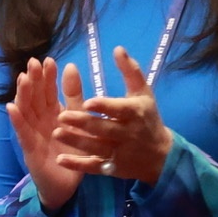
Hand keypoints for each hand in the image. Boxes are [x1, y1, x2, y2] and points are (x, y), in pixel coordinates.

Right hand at [7, 58, 84, 212]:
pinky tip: (11, 107)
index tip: (49, 60)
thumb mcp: (78, 121)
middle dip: (34, 80)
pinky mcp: (29, 150)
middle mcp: (40, 121)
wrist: (66, 186)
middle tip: (33, 62)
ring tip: (22, 78)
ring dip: (23, 94)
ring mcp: (33, 134)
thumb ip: (75, 96)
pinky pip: (22, 133)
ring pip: (26, 111)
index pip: (48, 91)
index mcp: (53, 114)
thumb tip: (71, 66)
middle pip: (35, 97)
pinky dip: (16, 120)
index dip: (48, 77)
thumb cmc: (72, 152)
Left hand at [53, 48, 175, 184]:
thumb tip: (117, 48)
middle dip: (82, 124)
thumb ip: (130, 71)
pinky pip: (93, 167)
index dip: (104, 106)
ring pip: (95, 148)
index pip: (118, 110)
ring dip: (75, 142)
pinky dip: (77, 165)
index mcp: (135, 113)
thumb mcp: (144, 93)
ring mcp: (119, 153)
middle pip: (103, 129)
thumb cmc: (148, 118)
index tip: (87, 101)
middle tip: (61, 116)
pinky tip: (60, 160)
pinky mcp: (112, 168)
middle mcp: (127, 134)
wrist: (160, 155)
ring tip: (56, 133)